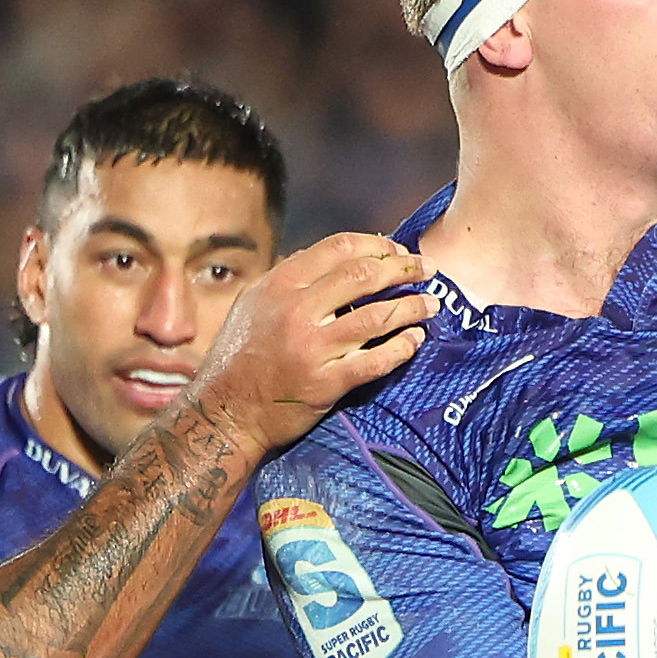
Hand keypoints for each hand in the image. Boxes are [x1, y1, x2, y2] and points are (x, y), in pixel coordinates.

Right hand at [194, 233, 436, 455]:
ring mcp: (313, 347)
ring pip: (378, 316)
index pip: (339, 248)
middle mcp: (297, 310)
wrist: (225, 412)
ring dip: (412, 306)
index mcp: (280, 285)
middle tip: (427, 269)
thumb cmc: (239, 357)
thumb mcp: (252, 304)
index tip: (397, 250)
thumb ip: (285, 277)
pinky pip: (376, 360)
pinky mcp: (326, 383)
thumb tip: (319, 254)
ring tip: (431, 304)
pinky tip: (416, 340)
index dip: (377, 245)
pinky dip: (403, 347)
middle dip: (403, 268)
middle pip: (364, 275)